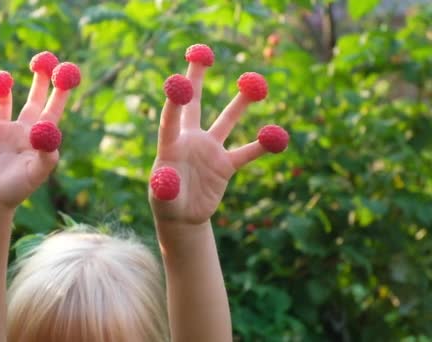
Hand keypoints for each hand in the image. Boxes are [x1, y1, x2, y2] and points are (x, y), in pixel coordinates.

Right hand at [0, 71, 72, 210]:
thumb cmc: (16, 191)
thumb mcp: (35, 175)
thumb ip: (46, 156)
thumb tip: (52, 133)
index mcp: (39, 137)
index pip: (53, 108)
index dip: (61, 90)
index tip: (67, 70)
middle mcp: (22, 129)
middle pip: (33, 97)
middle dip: (39, 78)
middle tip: (42, 58)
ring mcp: (1, 129)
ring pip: (4, 98)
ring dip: (3, 84)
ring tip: (2, 80)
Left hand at [150, 55, 280, 224]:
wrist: (183, 216)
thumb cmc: (167, 203)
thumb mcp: (163, 198)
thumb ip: (164, 187)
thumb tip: (167, 180)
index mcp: (170, 146)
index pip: (170, 121)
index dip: (173, 104)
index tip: (177, 82)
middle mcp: (190, 141)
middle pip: (193, 104)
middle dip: (195, 79)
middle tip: (201, 51)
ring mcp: (209, 150)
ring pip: (227, 121)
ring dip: (240, 102)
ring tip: (255, 81)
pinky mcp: (225, 164)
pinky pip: (247, 152)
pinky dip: (263, 145)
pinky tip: (278, 134)